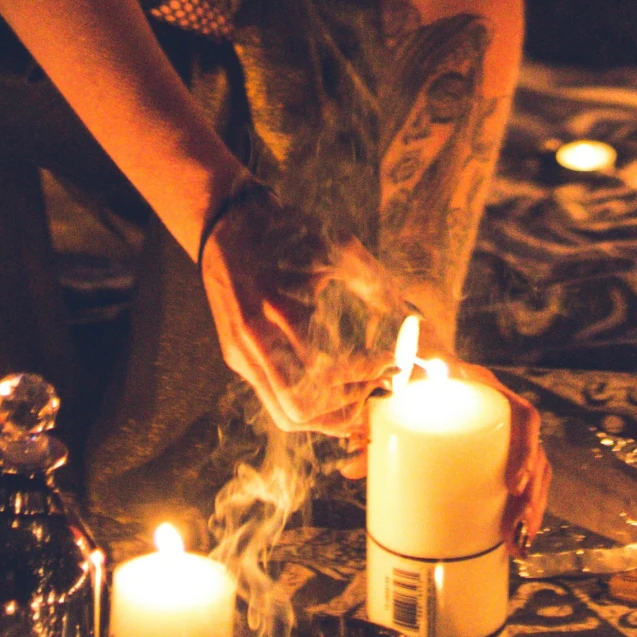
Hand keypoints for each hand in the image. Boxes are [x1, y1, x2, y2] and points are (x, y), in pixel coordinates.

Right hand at [199, 179, 409, 433]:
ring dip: (326, 416)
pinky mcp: (235, 357)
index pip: (324, 373)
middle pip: (300, 410)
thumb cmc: (284, 230)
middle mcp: (253, 342)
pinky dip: (307, 404)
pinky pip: (273, 398)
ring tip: (359, 396)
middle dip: (345, 408)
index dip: (363, 376)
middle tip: (377, 387)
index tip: (390, 364)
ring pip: (284, 414)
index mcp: (278, 312)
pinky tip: (333, 391)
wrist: (226, 221)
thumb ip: (374, 284)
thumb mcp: (336, 246)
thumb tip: (411, 316)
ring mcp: (239, 355)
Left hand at [335, 349, 548, 548]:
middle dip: (532, 493)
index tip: (513, 484)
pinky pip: (533, 479)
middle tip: (515, 525)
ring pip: (539, 469)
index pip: (522, 417)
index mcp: (486, 391)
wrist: (422, 376)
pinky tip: (524, 536)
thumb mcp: (401, 403)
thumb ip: (377, 435)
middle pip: (535, 451)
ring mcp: (510, 432)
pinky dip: (531, 507)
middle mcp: (505, 409)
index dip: (524, 449)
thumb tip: (347, 470)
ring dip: (534, 507)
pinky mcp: (509, 452)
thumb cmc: (413, 388)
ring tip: (519, 541)